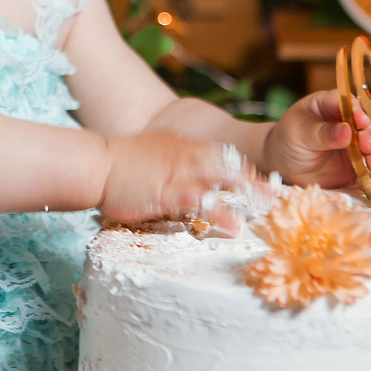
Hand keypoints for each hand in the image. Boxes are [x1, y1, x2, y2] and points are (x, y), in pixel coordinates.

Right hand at [97, 132, 261, 233]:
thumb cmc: (117, 163)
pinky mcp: (170, 193)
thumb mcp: (149, 154)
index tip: (257, 177)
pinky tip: (233, 225)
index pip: (218, 153)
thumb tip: (178, 174)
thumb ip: (167, 161)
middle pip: (228, 164)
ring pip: (222, 180)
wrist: (96, 165)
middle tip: (273, 193)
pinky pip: (202, 203)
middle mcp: (185, 155)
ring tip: (264, 208)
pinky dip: (220, 214)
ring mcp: (179, 173)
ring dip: (245, 194)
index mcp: (180, 145)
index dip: (240, 166)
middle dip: (252, 179)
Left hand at [260, 89, 370, 188]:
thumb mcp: (298, 133)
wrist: (282, 164)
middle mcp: (346, 121)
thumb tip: (346, 130)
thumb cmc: (288, 140)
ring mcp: (353, 143)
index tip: (360, 120)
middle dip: (368, 134)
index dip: (356, 110)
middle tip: (368, 144)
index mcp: (329, 104)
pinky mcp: (356, 162)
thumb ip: (321, 133)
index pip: (346, 102)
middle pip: (364, 124)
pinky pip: (369, 165)